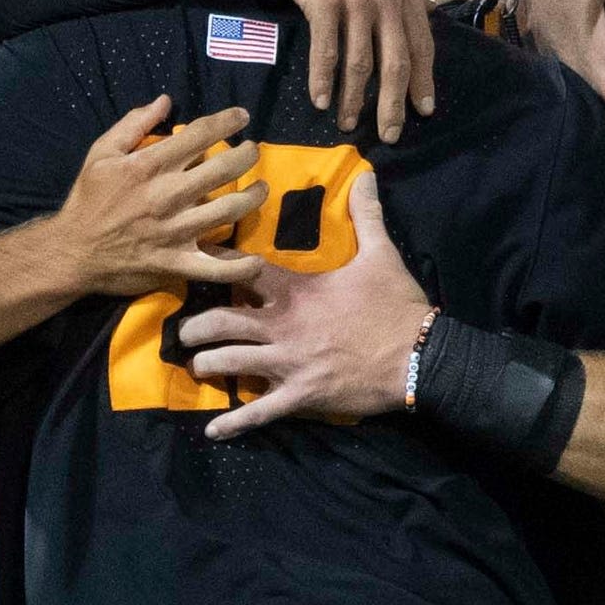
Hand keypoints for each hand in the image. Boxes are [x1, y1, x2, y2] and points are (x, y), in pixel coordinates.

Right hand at [40, 96, 263, 295]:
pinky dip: (240, 267)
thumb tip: (166, 101)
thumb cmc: (88, 200)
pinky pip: (216, 268)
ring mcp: (175, 232)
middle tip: (253, 151)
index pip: (200, 135)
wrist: (72, 251)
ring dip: (253, 197)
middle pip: (223, 169)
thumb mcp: (102, 153)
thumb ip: (134, 124)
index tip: (242, 117)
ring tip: (261, 188)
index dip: (227, 121)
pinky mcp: (177, 263)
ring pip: (228, 211)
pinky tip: (257, 260)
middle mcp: (168, 196)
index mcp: (149, 165)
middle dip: (247, 155)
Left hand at [180, 173, 423, 438]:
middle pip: (221, 321)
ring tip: (195, 366)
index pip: (243, 270)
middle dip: (195, 327)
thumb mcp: (382, 254)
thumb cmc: (397, 305)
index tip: (193, 258)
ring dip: (206, 365)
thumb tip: (366, 173)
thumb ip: (366, 215)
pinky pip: (258, 413)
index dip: (216, 263)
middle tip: (184, 331)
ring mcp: (288, 363)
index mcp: (296, 291)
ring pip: (229, 363)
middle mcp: (282, 326)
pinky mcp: (299, 396)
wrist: (419, 356)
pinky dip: (233, 423)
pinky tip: (211, 431)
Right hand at [262, 0, 435, 143]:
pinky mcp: (322, 0)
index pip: (422, 45)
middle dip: (393, 105)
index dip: (422, 82)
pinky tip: (321, 101)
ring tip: (348, 123)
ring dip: (354, 100)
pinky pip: (326, 52)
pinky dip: (323, 81)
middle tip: (389, 134)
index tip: (423, 111)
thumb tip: (408, 39)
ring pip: (359, 64)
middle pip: (395, 63)